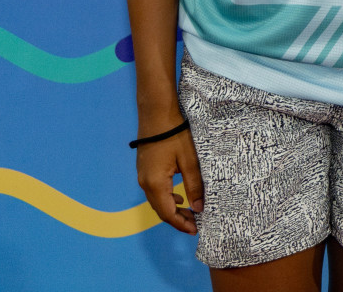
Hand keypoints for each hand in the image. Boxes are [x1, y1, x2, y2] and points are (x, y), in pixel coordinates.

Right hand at [135, 118, 203, 233]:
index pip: (168, 213)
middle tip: (196, 225)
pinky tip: (179, 198)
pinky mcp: (145, 169)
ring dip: (173, 210)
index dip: (181, 224)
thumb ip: (194, 185)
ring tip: (191, 214)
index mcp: (155, 184)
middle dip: (178, 220)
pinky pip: (155, 191)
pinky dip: (168, 199)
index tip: (196, 230)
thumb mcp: (189, 160)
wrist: (156, 113)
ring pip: (158, 201)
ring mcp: (143, 176)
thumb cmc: (174, 134)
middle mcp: (145, 183)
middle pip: (161, 210)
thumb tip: (199, 207)